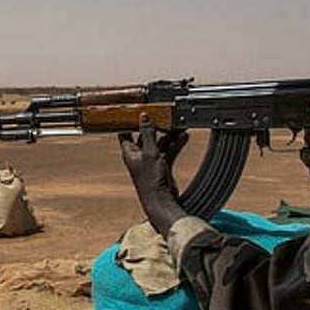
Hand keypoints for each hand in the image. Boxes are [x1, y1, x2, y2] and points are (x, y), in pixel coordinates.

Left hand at [119, 114, 189, 236]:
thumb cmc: (149, 181)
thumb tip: (143, 116)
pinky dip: (175, 144)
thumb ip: (148, 133)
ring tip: (178, 124)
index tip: (137, 109)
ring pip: (159, 142)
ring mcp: (150, 160)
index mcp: (129, 152)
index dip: (130, 120)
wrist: (160, 201)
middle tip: (164, 114)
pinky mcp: (161, 166)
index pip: (126, 131)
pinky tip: (183, 137)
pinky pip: (168, 151)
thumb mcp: (149, 152)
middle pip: (146, 135)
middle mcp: (138, 155)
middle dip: (155, 125)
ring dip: (168, 134)